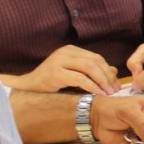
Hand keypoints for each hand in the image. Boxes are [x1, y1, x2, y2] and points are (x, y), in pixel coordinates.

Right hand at [5, 45, 119, 94]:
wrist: (26, 88)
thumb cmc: (50, 83)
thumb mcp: (73, 75)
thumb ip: (91, 72)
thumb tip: (114, 71)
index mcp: (71, 50)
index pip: (96, 58)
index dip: (108, 71)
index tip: (117, 84)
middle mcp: (65, 52)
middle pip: (95, 61)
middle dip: (108, 76)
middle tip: (115, 90)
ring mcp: (59, 61)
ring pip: (89, 67)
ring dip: (102, 81)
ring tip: (109, 93)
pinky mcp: (55, 73)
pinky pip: (79, 78)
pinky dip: (92, 86)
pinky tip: (98, 93)